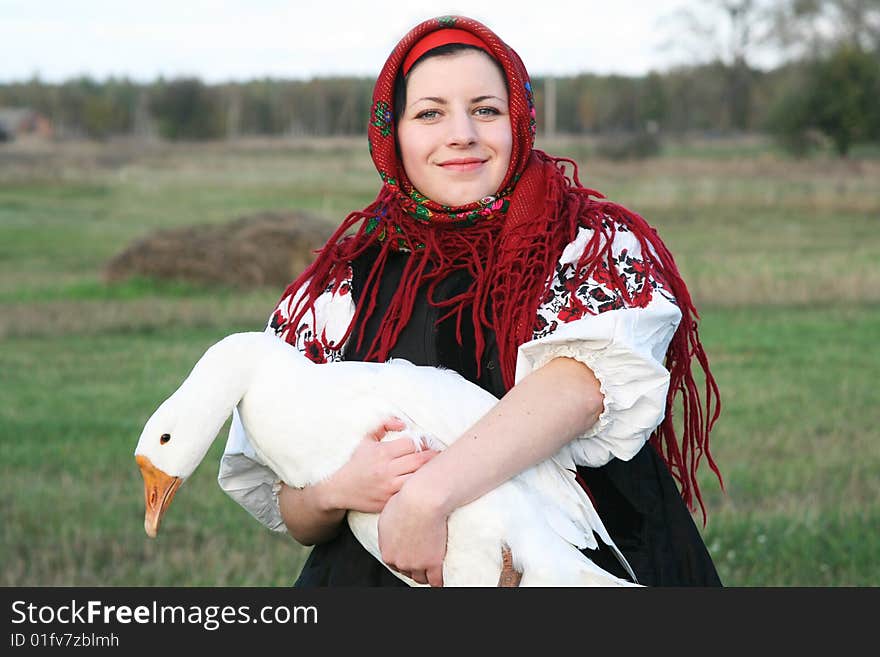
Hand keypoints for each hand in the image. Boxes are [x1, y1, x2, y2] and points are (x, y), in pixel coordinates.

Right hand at [319, 417, 437, 513]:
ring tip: (435, 469)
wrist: (339, 490)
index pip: (412, 444)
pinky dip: (419, 488)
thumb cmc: (356, 463)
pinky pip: (410, 494)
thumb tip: (404, 423)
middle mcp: (386, 470)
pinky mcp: (389, 502)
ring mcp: (388, 488)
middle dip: (433, 456)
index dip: (424, 442)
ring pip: (419, 478)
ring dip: (429, 473)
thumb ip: (384, 425)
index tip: (428, 443)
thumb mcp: (366, 440)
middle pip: (420, 460)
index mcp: (382, 452)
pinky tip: (423, 484)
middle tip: (439, 455)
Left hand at [378, 480, 448, 586]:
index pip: (395, 565)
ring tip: (433, 568)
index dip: (404, 559)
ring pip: (421, 578)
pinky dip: (439, 581)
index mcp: (387, 552)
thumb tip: (391, 536)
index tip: (412, 555)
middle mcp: (400, 562)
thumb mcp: (387, 517)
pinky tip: (441, 578)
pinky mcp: (433, 563)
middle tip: (423, 558)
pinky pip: (436, 581)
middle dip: (414, 566)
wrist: (422, 501)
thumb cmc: (405, 503)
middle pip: (407, 572)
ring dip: (426, 574)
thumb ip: (387, 533)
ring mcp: (416, 564)